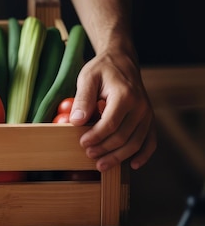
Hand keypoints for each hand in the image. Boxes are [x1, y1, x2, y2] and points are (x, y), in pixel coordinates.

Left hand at [68, 50, 156, 171]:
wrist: (122, 61)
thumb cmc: (102, 69)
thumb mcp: (87, 78)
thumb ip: (82, 99)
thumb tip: (75, 122)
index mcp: (125, 96)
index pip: (110, 124)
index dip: (96, 137)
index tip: (82, 143)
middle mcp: (141, 107)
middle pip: (123, 137)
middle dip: (104, 149)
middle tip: (88, 154)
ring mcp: (148, 114)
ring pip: (135, 143)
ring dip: (118, 157)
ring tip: (101, 164)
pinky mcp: (150, 119)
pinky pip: (150, 141)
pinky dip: (143, 155)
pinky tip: (132, 164)